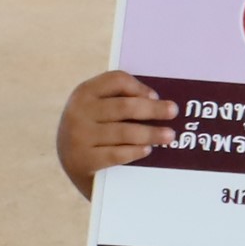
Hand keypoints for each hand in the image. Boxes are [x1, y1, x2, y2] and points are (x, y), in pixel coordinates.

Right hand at [57, 70, 173, 196]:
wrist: (71, 165)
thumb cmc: (96, 130)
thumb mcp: (100, 110)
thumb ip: (121, 101)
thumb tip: (160, 101)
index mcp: (84, 93)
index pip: (115, 80)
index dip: (138, 86)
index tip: (155, 96)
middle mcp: (78, 112)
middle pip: (124, 106)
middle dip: (153, 109)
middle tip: (173, 112)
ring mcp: (78, 137)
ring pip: (123, 132)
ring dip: (150, 133)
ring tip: (169, 135)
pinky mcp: (82, 160)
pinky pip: (116, 154)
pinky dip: (134, 151)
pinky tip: (147, 150)